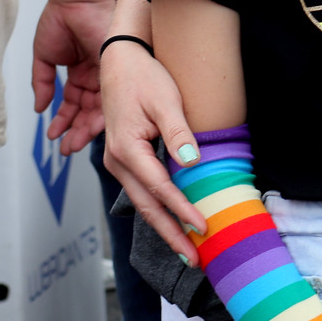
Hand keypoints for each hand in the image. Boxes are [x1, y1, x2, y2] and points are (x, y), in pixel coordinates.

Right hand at [35, 0, 113, 153]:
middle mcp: (95, 75)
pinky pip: (108, 96)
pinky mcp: (115, 69)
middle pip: (87, 111)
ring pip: (98, 108)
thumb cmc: (60, 20)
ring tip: (72, 145)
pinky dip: (96, 113)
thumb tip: (39, 108)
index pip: (73, 104)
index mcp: (79, 72)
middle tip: (66, 149)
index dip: (64, 121)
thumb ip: (41, 83)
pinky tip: (83, 126)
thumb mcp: (44, 57)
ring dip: (84, 128)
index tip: (54, 137)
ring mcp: (106, 73)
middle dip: (75, 131)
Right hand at [102, 37, 208, 259]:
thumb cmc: (143, 77)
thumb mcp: (165, 101)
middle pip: (147, 207)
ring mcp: (118, 163)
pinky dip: (158, 209)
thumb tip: (192, 162)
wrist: (120, 62)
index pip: (160, 189)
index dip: (182, 210)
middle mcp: (118, 162)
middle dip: (171, 235)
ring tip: (187, 249)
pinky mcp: (125, 160)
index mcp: (127, 150)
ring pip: (142, 203)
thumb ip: (178, 133)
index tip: (203, 228)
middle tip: (194, 258)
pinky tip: (173, 221)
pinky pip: (141, 192)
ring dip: (164, 227)